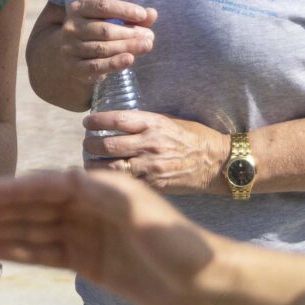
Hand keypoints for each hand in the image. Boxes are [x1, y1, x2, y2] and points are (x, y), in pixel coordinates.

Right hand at [0, 170, 220, 304]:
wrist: (207, 283)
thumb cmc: (180, 244)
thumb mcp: (144, 213)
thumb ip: (106, 196)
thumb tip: (69, 179)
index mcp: (101, 188)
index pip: (47, 186)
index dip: (13, 190)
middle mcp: (89, 207)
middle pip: (34, 206)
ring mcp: (86, 235)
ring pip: (34, 229)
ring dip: (1, 228)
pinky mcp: (88, 261)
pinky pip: (46, 253)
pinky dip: (19, 250)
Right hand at [59, 0, 155, 87]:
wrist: (75, 56)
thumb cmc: (98, 33)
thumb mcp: (112, 20)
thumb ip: (132, 17)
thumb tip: (152, 13)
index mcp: (79, 8)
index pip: (102, 6)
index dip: (124, 10)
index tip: (142, 15)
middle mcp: (71, 27)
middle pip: (104, 30)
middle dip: (130, 32)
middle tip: (150, 36)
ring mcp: (70, 48)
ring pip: (102, 48)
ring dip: (127, 47)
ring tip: (147, 46)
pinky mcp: (74, 67)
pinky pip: (96, 66)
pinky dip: (114, 63)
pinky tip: (130, 59)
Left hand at [81, 110, 231, 194]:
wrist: (218, 163)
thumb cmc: (195, 139)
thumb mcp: (171, 122)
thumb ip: (145, 123)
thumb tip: (118, 123)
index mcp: (154, 124)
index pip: (117, 119)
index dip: (97, 120)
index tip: (87, 122)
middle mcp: (150, 144)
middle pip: (108, 144)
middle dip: (91, 144)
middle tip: (86, 143)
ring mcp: (151, 166)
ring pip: (111, 167)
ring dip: (94, 164)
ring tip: (89, 162)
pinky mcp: (153, 184)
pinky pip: (124, 183)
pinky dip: (110, 180)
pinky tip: (103, 179)